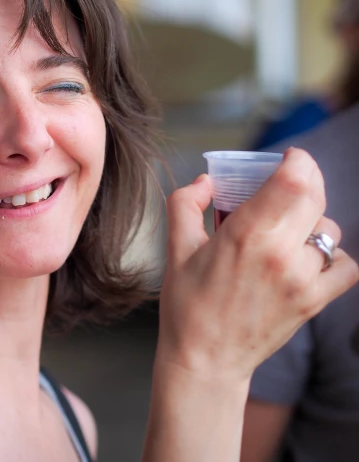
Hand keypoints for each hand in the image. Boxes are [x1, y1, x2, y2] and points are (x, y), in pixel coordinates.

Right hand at [157, 147, 358, 382]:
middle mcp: (280, 254)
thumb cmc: (186, 305)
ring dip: (312, 221)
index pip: (293, 180)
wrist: (204, 360)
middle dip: (305, 180)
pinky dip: (333, 256)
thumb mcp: (175, 249)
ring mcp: (302, 280)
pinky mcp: (314, 301)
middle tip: (287, 183)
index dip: (298, 160)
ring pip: (329, 230)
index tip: (290, 157)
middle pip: (315, 197)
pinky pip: (345, 266)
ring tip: (287, 230)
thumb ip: (186, 204)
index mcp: (244, 235)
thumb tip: (206, 180)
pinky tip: (308, 258)